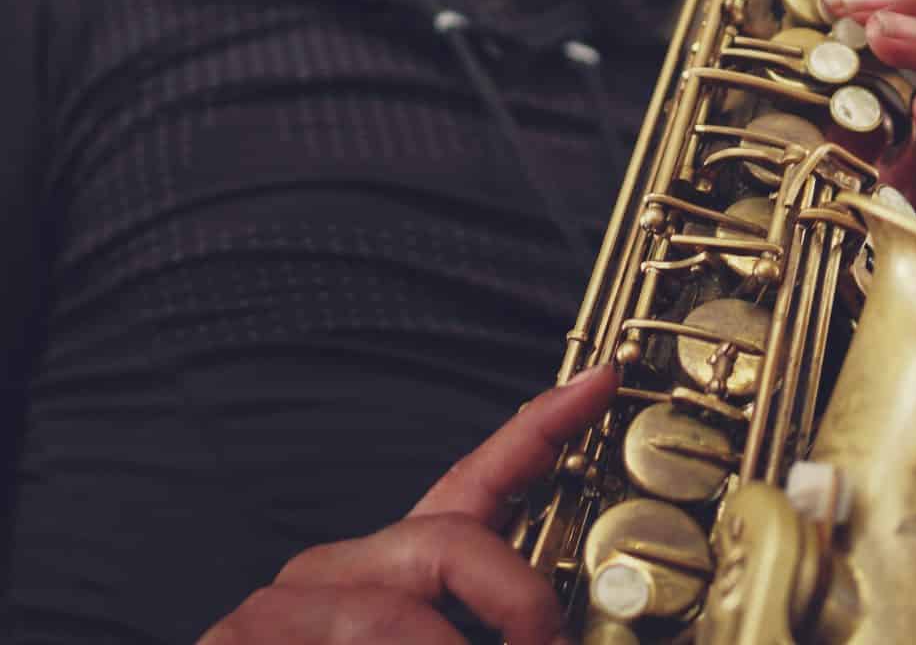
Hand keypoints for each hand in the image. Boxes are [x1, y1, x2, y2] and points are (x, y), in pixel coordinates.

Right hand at [199, 366, 617, 644]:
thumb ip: (502, 624)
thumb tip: (559, 636)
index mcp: (395, 575)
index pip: (475, 483)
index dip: (542, 428)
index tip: (600, 378)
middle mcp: (335, 573)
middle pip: (449, 542)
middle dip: (518, 604)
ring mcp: (279, 608)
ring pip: (392, 618)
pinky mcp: (234, 642)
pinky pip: (350, 641)